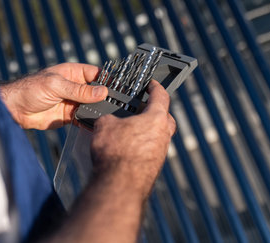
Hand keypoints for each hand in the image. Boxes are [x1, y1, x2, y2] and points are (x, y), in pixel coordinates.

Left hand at [0, 63, 107, 129]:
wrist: (14, 108)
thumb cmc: (30, 89)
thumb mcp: (56, 85)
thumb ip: (79, 90)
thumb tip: (102, 92)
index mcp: (73, 73)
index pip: (96, 74)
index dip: (107, 80)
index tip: (118, 88)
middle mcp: (75, 86)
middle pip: (96, 91)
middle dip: (105, 97)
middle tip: (117, 105)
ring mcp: (72, 101)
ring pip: (91, 106)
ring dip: (98, 111)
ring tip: (107, 116)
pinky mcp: (69, 115)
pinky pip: (83, 118)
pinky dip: (89, 122)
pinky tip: (95, 125)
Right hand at [91, 80, 175, 197]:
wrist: (119, 185)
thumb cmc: (115, 153)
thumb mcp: (104, 125)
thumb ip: (108, 118)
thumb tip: (108, 121)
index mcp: (156, 119)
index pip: (161, 97)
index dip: (156, 88)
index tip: (152, 84)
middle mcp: (163, 136)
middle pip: (165, 118)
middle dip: (156, 112)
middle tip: (142, 109)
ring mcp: (161, 154)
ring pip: (158, 137)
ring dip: (147, 132)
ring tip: (129, 131)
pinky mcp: (154, 168)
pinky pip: (150, 152)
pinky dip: (141, 147)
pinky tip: (126, 150)